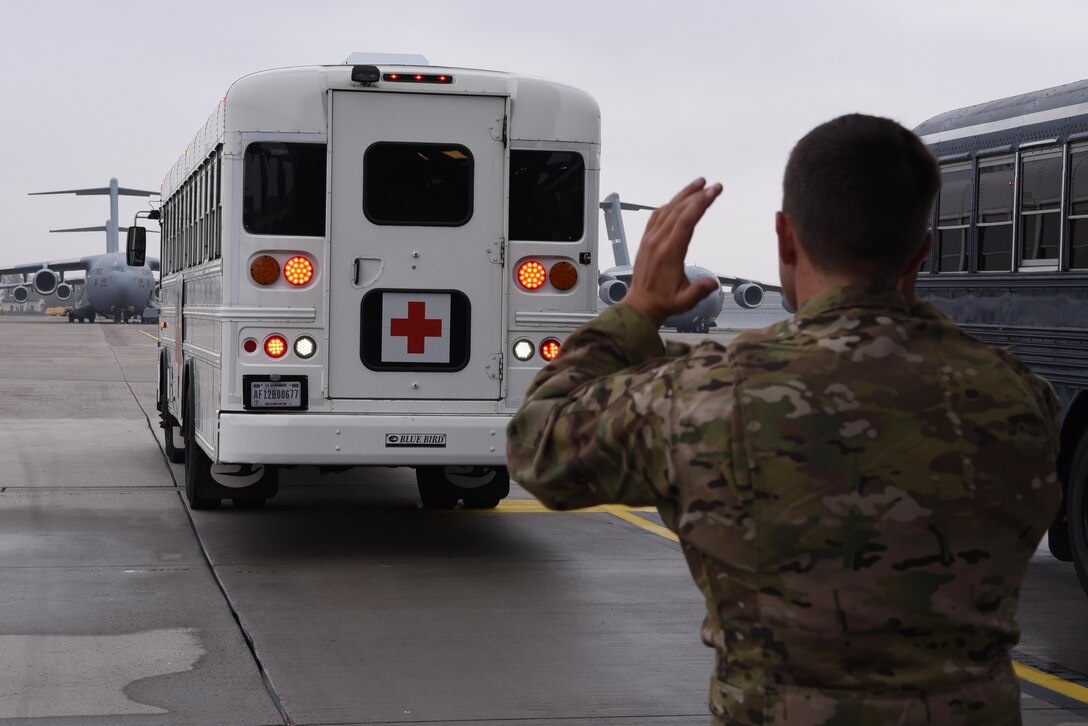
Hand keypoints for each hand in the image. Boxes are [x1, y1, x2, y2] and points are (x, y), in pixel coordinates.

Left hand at [623, 178, 722, 326]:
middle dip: (698, 195)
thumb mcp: (684, 302)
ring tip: (699, 184)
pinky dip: (670, 204)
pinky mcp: (647, 239)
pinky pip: (657, 215)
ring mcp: (651, 239)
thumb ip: (699, 292)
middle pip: (678, 210)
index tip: (713, 192)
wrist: (641, 304)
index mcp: (669, 253)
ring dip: (684, 195)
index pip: (686, 221)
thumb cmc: (663, 301)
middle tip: (714, 186)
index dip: (700, 204)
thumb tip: (712, 283)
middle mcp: (658, 242)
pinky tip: (679, 199)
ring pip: (667, 209)